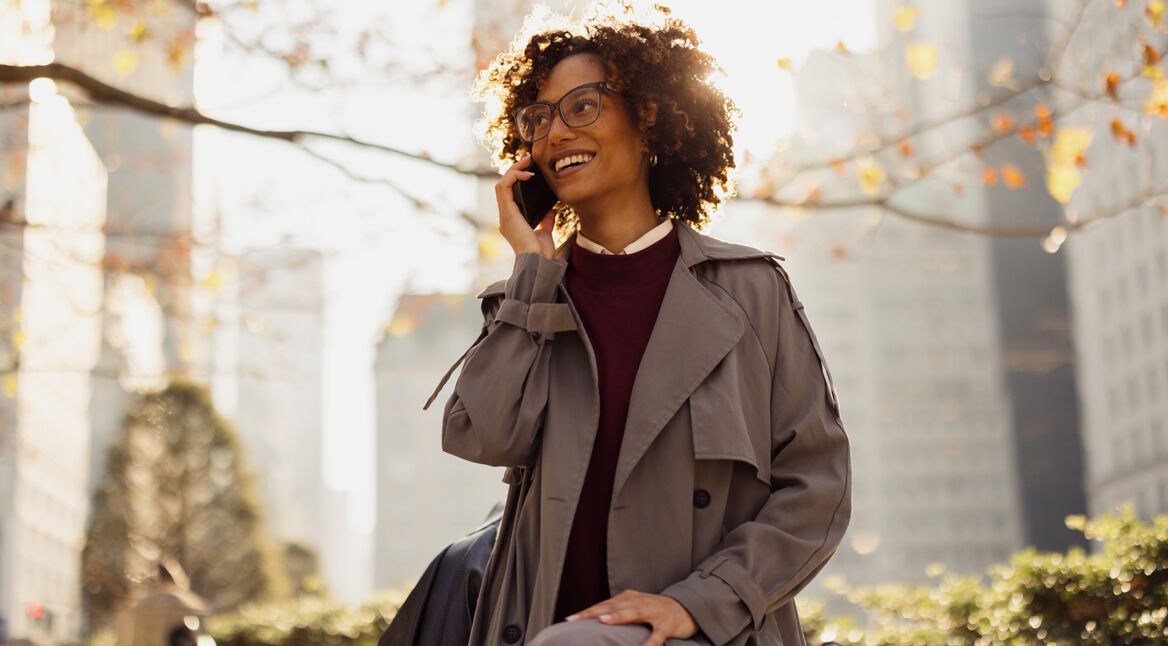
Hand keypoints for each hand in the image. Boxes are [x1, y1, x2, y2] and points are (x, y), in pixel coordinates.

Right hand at [495, 155, 556, 257]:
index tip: (532, 171)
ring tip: (527, 161)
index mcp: (512, 220)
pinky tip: (527, 175)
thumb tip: (552, 210)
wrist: (539, 261)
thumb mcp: (545, 232)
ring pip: (502, 183)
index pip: (510, 194)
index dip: (518, 179)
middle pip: (504, 186)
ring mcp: (504, 215)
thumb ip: (546, 221)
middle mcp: (505, 216)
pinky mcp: (507, 213)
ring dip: (514, 170)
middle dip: (515, 170)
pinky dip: (514, 177)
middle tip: (529, 160)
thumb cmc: (542, 252)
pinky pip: (504, 187)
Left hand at [567, 590, 697, 645]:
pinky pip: (657, 634)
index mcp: (629, 598)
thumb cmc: (654, 610)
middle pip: (613, 607)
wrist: (687, 607)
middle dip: (594, 613)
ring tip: (603, 622)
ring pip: (633, 612)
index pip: (604, 605)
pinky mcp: (667, 623)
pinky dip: (649, 642)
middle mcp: (639, 601)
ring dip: (618, 616)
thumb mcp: (635, 607)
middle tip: (577, 619)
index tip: (569, 620)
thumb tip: (594, 623)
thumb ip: (617, 613)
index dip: (587, 612)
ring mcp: (654, 611)